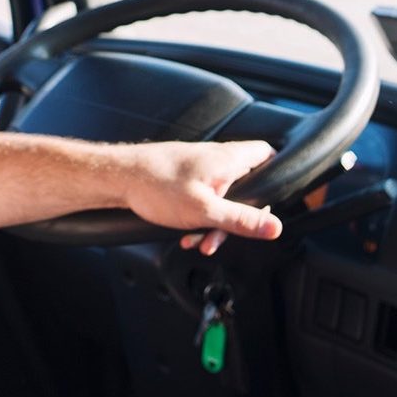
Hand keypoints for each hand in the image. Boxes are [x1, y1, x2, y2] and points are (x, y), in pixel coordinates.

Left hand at [119, 139, 281, 255]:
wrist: (119, 177)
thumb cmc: (157, 185)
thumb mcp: (205, 211)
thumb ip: (242, 220)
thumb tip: (275, 227)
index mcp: (228, 159)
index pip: (268, 154)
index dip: (277, 175)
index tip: (274, 201)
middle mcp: (217, 159)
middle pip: (247, 185)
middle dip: (239, 215)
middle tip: (228, 234)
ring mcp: (201, 167)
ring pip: (223, 197)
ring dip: (215, 223)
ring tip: (200, 241)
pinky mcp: (186, 177)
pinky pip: (205, 199)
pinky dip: (200, 217)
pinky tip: (187, 235)